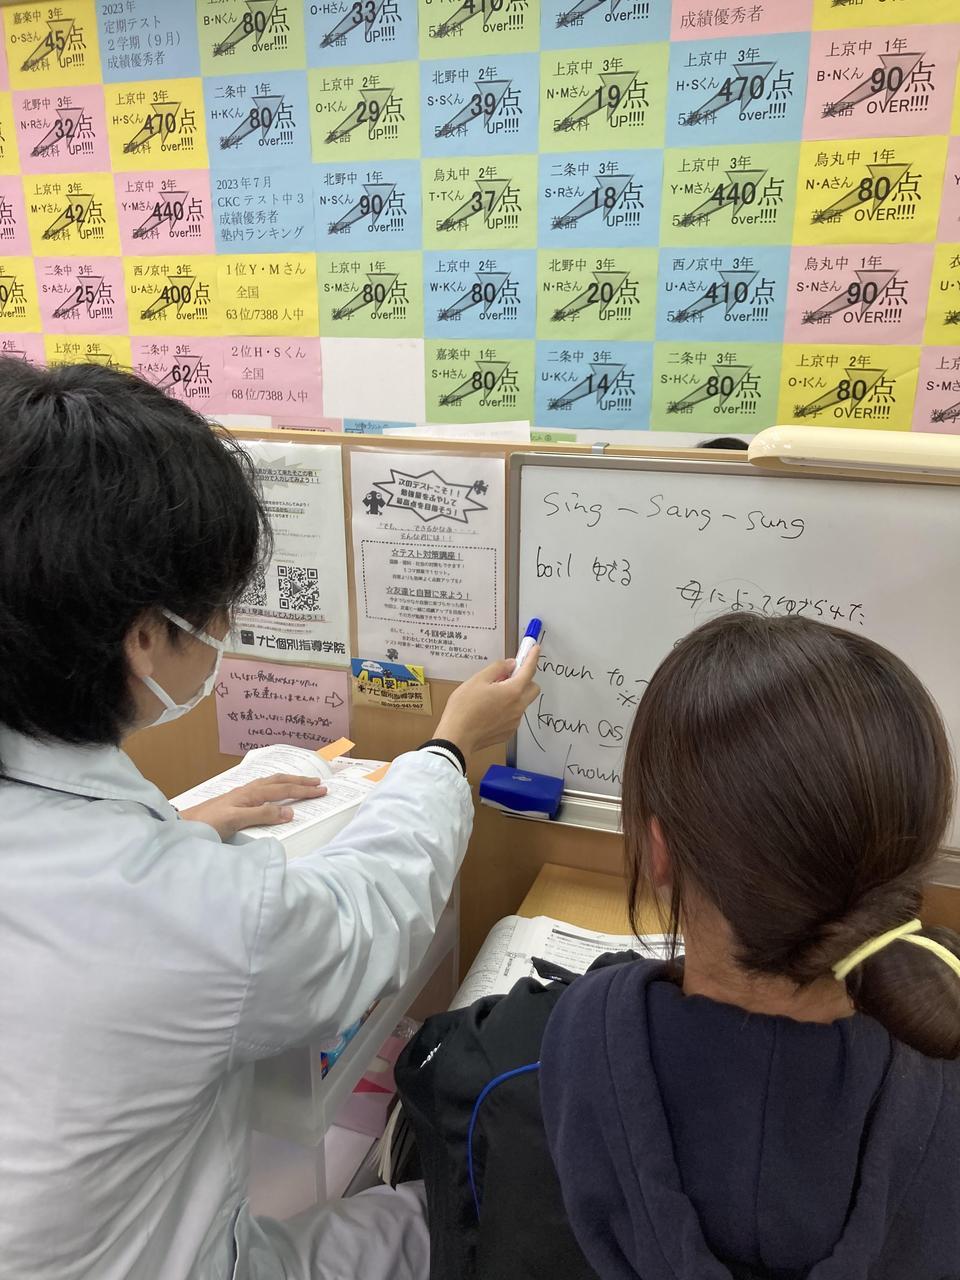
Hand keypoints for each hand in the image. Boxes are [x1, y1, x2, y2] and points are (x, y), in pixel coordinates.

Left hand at [179, 774, 326, 840]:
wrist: (182, 826)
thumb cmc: (206, 823)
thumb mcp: (235, 821)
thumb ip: (261, 814)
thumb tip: (289, 811)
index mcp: (250, 794)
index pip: (283, 790)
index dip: (303, 790)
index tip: (322, 790)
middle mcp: (248, 790)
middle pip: (279, 781)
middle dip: (300, 782)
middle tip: (319, 783)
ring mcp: (241, 794)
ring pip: (271, 782)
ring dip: (288, 781)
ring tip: (302, 782)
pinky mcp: (236, 800)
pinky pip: (262, 788)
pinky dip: (275, 786)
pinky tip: (274, 790)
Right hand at [434, 646, 539, 759]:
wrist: (456, 737)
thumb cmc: (464, 708)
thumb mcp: (477, 680)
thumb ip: (497, 669)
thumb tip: (510, 664)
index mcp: (513, 691)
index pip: (529, 670)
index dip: (533, 657)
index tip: (535, 649)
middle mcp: (518, 707)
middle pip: (533, 688)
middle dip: (525, 680)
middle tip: (507, 676)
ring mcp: (515, 722)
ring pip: (522, 703)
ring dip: (514, 696)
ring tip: (492, 696)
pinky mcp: (508, 732)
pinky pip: (514, 716)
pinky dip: (507, 710)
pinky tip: (489, 711)